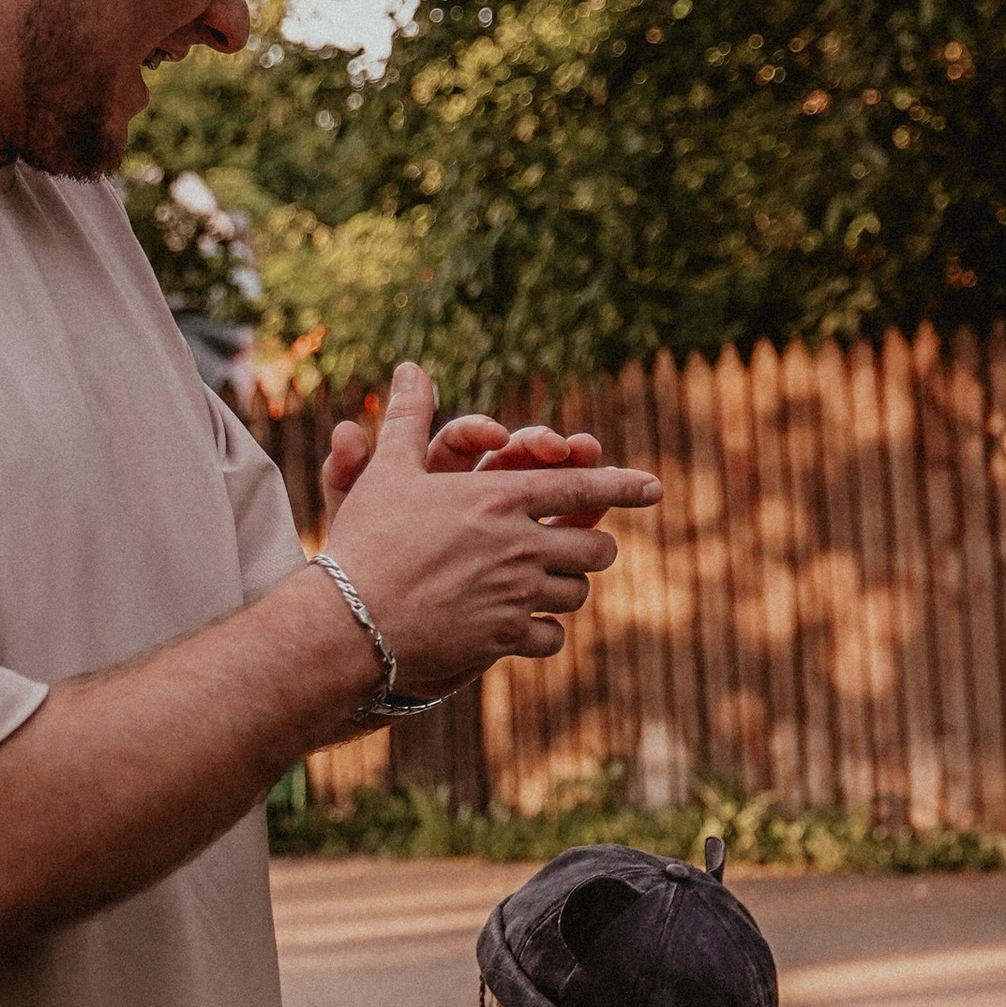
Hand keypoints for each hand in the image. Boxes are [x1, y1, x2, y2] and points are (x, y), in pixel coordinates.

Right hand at [321, 362, 659, 694]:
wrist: (350, 620)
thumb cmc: (366, 540)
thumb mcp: (388, 473)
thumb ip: (407, 420)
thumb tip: (409, 368)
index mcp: (499, 498)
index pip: (580, 487)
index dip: (623, 485)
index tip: (655, 487)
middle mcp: (519, 545)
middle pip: (594, 548)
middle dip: (592, 546)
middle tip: (582, 548)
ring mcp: (517, 594)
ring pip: (578, 593)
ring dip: (569, 588)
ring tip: (551, 585)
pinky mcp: (507, 638)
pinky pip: (554, 637)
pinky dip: (545, 632)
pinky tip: (529, 628)